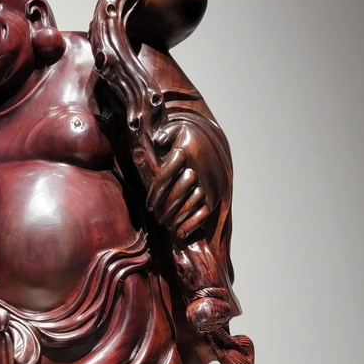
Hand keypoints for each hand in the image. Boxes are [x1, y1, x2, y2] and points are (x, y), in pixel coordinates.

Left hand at [147, 121, 221, 241]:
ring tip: (166, 224)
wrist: (211, 141)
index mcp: (186, 151)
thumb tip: (158, 141)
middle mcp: (200, 168)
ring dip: (176, 218)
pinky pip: (204, 213)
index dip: (155, 194)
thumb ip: (164, 134)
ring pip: (191, 204)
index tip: (148, 206)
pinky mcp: (215, 195)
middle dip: (164, 208)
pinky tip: (180, 233)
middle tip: (156, 216)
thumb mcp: (175, 130)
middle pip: (178, 193)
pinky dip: (192, 225)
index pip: (165, 176)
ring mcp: (209, 182)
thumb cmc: (185, 138)